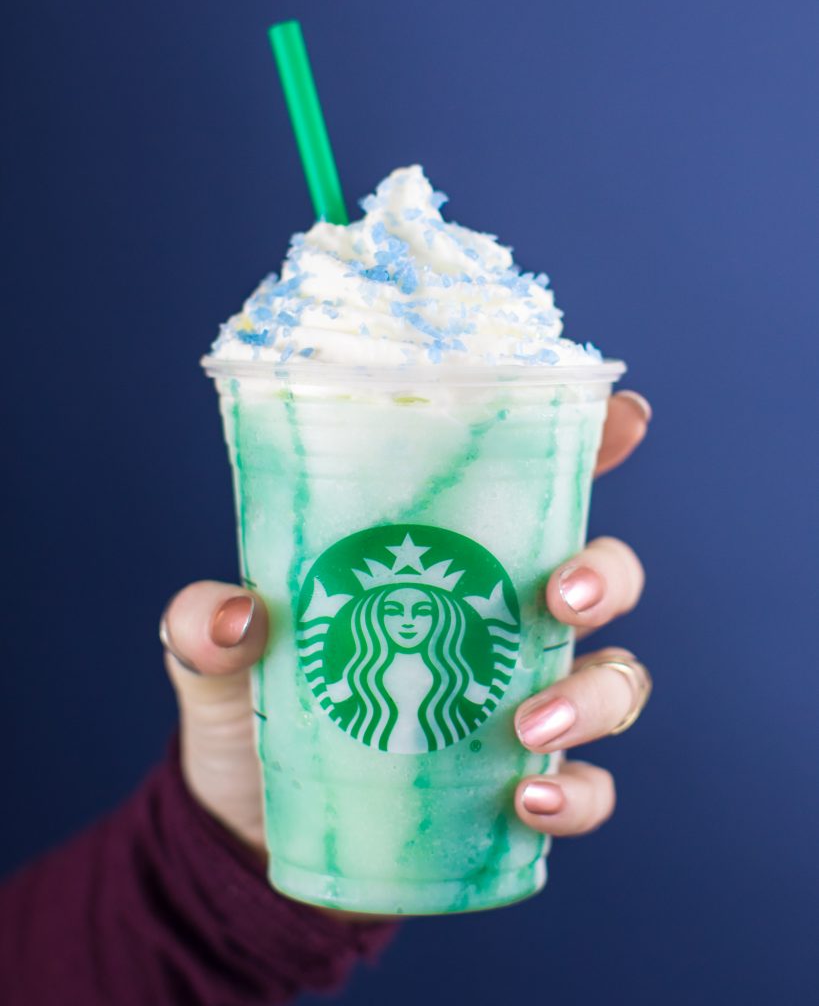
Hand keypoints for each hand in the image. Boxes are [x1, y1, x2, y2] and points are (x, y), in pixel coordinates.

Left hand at [160, 389, 650, 891]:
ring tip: (526, 726)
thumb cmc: (258, 704)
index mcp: (454, 562)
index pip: (539, 487)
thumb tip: (243, 612)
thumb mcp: (217, 655)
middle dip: (606, 574)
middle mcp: (506, 622)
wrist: (259, 820)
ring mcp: (526, 700)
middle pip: (606, 576)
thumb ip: (205, 622)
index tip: (625, 418)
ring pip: (618, 678)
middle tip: (559, 595)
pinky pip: (588, 786)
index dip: (596, 443)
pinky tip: (526, 801)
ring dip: (594, 695)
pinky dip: (577, 795)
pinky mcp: (523, 782)